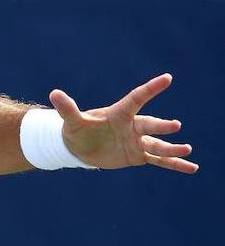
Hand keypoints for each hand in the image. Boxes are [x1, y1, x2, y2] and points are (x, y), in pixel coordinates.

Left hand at [49, 73, 196, 173]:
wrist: (79, 147)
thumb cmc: (76, 130)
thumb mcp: (72, 121)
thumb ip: (67, 108)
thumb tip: (54, 93)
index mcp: (118, 114)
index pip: (136, 99)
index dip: (150, 89)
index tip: (167, 78)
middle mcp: (131, 126)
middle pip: (148, 125)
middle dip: (161, 126)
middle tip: (174, 126)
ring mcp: (137, 141)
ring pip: (157, 144)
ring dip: (171, 148)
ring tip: (186, 150)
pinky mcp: (138, 155)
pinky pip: (159, 160)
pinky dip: (174, 164)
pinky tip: (192, 167)